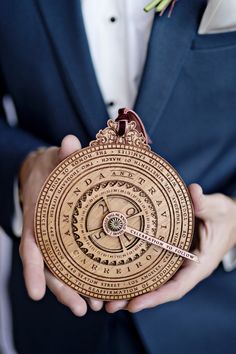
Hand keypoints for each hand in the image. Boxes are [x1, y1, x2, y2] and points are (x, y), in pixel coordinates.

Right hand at [19, 135, 102, 315]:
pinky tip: (98, 287)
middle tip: (81, 308)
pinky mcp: (67, 239)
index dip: (33, 271)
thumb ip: (63, 154)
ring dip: (76, 289)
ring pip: (62, 270)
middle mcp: (44, 234)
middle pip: (49, 268)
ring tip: (94, 305)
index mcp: (38, 218)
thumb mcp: (55, 159)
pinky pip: (73, 261)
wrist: (47, 171)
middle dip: (62, 290)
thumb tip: (69, 142)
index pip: (31, 247)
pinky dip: (84, 275)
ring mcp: (55, 239)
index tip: (36, 293)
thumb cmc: (50, 169)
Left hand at [105, 183, 235, 312]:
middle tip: (108, 305)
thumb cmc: (223, 217)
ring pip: (153, 281)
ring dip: (131, 289)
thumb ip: (204, 203)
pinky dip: (136, 273)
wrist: (228, 220)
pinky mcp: (170, 256)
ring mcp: (176, 264)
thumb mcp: (216, 209)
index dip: (155, 297)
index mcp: (198, 265)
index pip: (176, 287)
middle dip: (134, 298)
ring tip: (106, 296)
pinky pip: (152, 268)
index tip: (133, 304)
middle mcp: (185, 269)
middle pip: (159, 289)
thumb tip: (193, 191)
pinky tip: (118, 273)